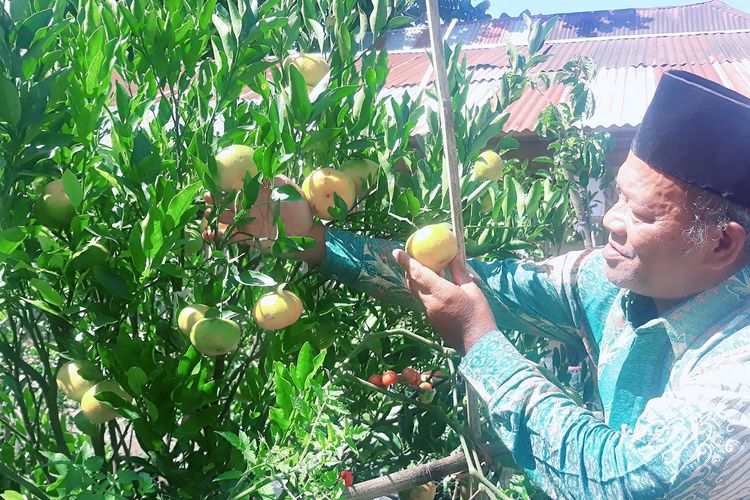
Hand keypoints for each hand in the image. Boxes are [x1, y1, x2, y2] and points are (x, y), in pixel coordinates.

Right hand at [203, 175, 326, 263]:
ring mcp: (246, 222)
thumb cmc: (298, 207)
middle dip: (214, 199)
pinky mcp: (247, 237)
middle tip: (206, 197)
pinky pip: (229, 237)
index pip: (236, 186)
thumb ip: (274, 179)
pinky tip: (209, 235)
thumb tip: (260, 170)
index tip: (214, 180)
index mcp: (255, 193)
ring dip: (213, 217)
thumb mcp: (288, 189)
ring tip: (206, 215)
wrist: (305, 231)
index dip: (224, 184)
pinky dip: (218, 236)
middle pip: (226, 202)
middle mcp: (248, 207)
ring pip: (224, 219)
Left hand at [392, 249, 495, 354]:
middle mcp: (430, 303)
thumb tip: (453, 256)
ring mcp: (429, 313)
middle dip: (408, 269)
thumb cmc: (478, 314)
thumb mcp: (472, 289)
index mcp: (441, 293)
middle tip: (409, 257)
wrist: (477, 343)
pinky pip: (423, 300)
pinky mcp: (431, 320)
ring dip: (416, 280)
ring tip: (423, 269)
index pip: (418, 274)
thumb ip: (459, 272)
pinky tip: (435, 286)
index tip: (396, 252)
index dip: (406, 262)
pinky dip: (424, 290)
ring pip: (416, 292)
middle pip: (412, 283)